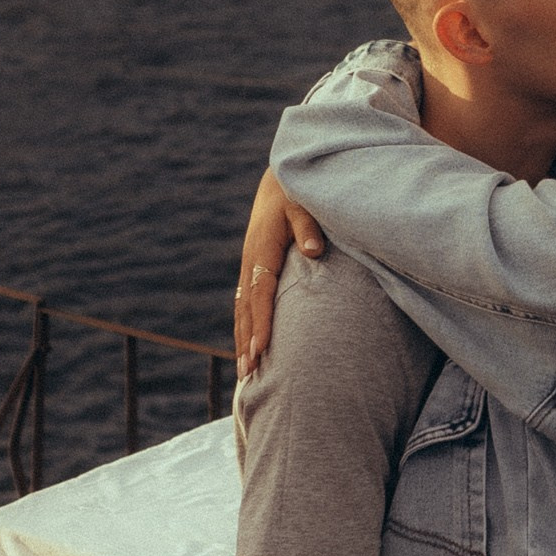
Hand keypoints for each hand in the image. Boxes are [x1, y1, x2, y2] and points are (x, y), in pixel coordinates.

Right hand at [236, 170, 324, 377]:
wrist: (280, 180)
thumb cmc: (297, 192)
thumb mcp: (304, 203)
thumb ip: (309, 226)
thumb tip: (314, 250)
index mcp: (262, 247)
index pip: (260, 291)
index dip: (261, 320)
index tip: (262, 348)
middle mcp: (251, 260)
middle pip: (246, 307)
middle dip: (246, 341)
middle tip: (248, 374)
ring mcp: (249, 265)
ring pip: (242, 309)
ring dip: (242, 340)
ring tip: (245, 372)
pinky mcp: (253, 268)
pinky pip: (245, 302)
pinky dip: (245, 327)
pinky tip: (249, 347)